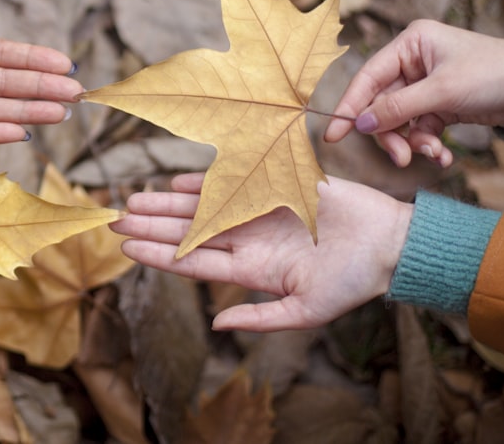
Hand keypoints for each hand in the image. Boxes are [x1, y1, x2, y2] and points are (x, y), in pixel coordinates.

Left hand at [111, 173, 412, 330]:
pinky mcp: (274, 187)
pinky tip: (177, 180)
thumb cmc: (351, 281)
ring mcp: (257, 212)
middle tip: (115, 219)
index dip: (158, 255)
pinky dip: (204, 179)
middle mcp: (247, 239)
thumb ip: (260, 318)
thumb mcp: (305, 310)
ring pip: (201, 206)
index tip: (125, 248)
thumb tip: (218, 325)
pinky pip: (232, 180)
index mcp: (251, 269)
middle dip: (151, 225)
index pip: (192, 262)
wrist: (388, 241)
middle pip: (187, 231)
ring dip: (167, 202)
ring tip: (134, 198)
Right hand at [324, 20, 503, 166]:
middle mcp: (413, 62)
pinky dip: (427, 144)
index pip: (368, 78)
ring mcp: (425, 85)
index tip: (333, 134)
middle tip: (401, 158)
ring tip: (433, 155)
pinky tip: (442, 156)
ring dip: (412, 142)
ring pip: (399, 121)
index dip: (350, 107)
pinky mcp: (438, 104)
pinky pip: (419, 128)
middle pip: (382, 105)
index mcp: (410, 44)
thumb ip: (398, 109)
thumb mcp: (442, 92)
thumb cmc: (493, 74)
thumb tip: (360, 125)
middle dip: (391, 134)